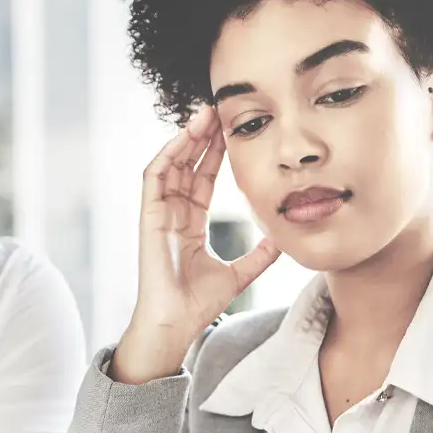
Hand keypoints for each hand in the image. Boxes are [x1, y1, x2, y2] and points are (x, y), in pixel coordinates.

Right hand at [111, 108, 279, 384]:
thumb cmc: (198, 304)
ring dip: (185, 139)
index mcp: (190, 223)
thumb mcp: (239, 274)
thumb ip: (260, 256)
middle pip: (187, 164)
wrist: (176, 323)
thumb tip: (284, 240)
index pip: (203, 178)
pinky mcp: (149, 217)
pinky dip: (167, 155)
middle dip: (202, 137)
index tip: (234, 130)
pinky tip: (183, 138)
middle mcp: (173, 213)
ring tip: (204, 115)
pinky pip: (154, 178)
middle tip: (220, 109)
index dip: (217, 153)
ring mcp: (159, 214)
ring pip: (170, 164)